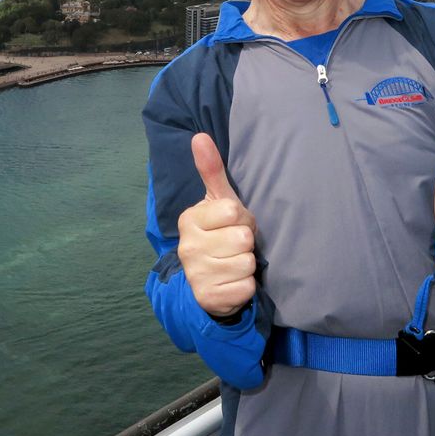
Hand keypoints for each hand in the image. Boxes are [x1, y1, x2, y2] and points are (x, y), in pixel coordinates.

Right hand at [177, 133, 257, 317]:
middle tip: (234, 246)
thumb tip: (199, 136)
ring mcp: (196, 275)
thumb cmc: (219, 233)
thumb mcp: (217, 201)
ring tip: (233, 263)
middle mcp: (187, 247)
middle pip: (243, 239)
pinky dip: (245, 287)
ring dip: (247, 264)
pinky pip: (246, 288)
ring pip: (246, 263)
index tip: (231, 224)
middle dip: (246, 242)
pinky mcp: (209, 299)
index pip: (233, 211)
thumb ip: (211, 169)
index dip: (241, 218)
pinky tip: (232, 282)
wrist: (208, 280)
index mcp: (189, 219)